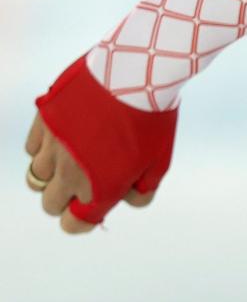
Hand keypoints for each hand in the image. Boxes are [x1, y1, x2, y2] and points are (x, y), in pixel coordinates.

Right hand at [24, 111, 153, 233]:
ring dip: (53, 175)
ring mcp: (52, 147)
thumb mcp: (159, 163)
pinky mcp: (42, 123)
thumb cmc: (151, 122)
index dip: (83, 220)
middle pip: (50, 204)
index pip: (74, 224)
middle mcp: (70, 174)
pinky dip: (44, 149)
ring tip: (75, 158)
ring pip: (36, 177)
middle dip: (65, 200)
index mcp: (99, 190)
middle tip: (85, 182)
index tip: (93, 208)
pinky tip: (65, 138)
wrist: (131, 76)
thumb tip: (126, 199)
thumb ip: (142, 190)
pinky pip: (32, 149)